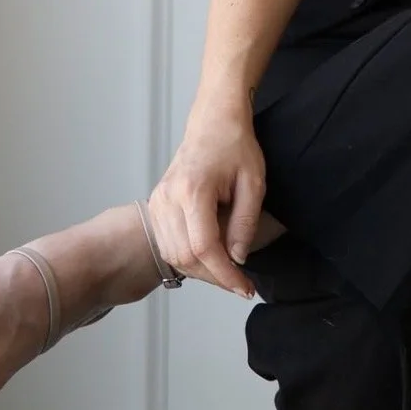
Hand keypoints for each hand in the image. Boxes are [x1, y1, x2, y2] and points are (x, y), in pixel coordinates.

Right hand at [147, 100, 265, 297]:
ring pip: (174, 255)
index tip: (244, 288)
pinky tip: (209, 255)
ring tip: (227, 269)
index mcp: (193, 190)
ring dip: (201, 270)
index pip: (204, 248)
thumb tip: (237, 259)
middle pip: (185, 257)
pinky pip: (168, 244)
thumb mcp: (254, 183)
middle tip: (240, 283)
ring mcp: (158, 201)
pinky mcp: (156, 205)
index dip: (225, 274)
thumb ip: (245, 223)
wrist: (213, 121)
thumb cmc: (236, 145)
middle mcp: (169, 198)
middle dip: (215, 276)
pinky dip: (188, 257)